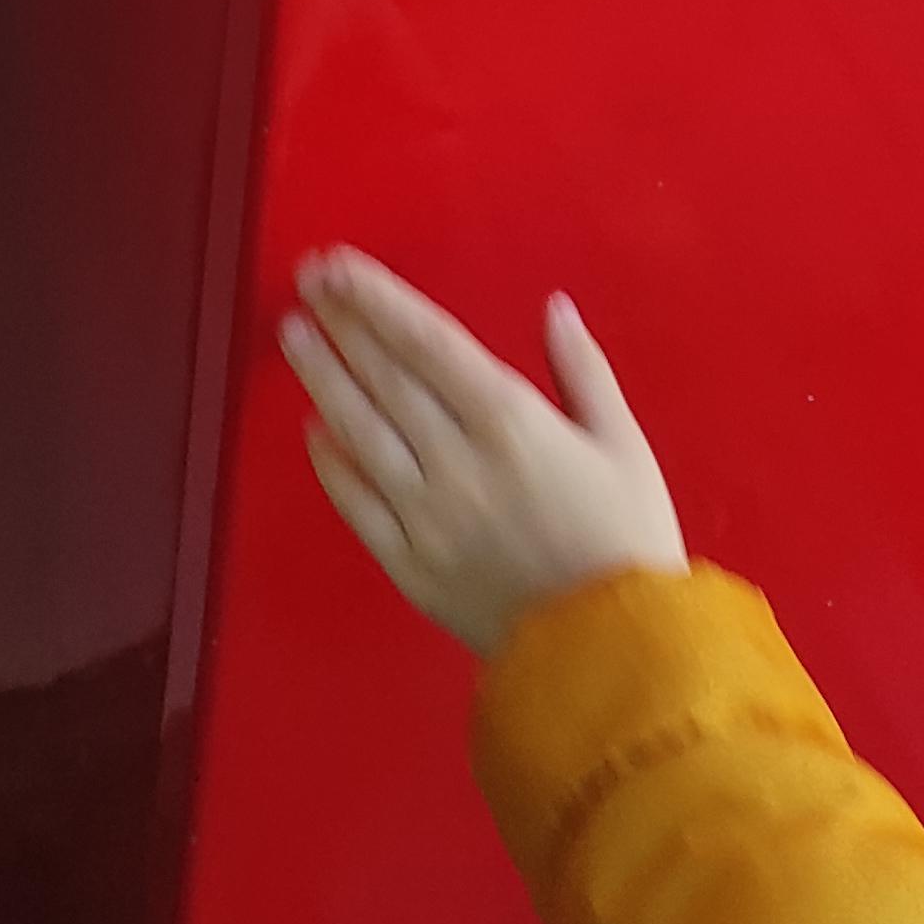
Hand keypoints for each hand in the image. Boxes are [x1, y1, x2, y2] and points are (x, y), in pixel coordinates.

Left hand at [282, 248, 686, 658]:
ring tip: (293, 337)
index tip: (335, 265)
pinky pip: (359, 507)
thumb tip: (554, 307)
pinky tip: (314, 431)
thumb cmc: (629, 541)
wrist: (617, 657)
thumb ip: (583, 372)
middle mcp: (457, 462)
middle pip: (385, 379)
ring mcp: (426, 518)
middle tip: (306, 282)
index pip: (426, 342)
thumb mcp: (624, 446)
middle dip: (341, 324)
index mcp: (511, 422)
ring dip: (323, 379)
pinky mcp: (411, 567)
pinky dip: (332, 465)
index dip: (375, 299)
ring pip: (360, 434)